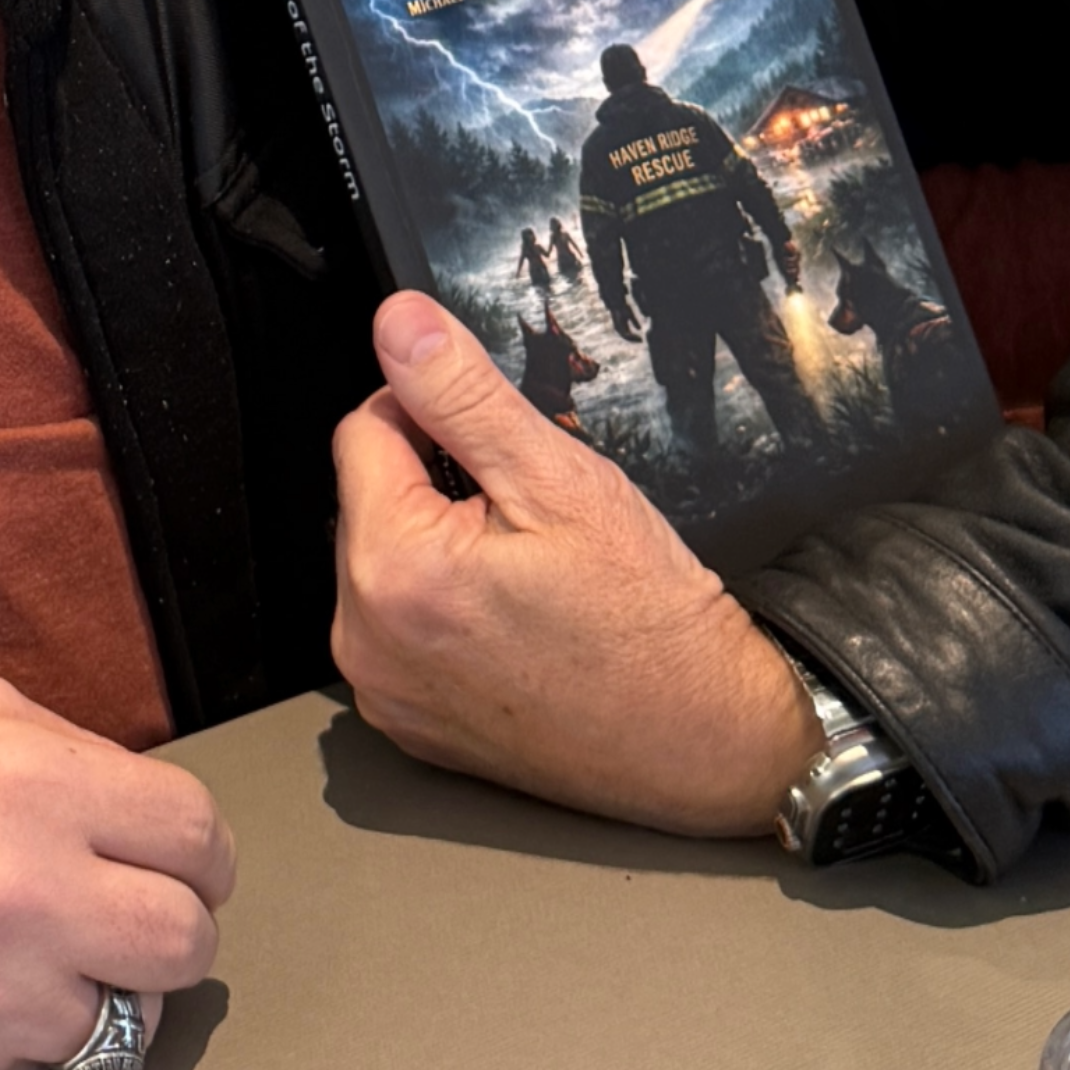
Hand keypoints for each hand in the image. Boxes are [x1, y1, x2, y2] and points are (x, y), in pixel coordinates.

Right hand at [0, 675, 231, 1069]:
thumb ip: (74, 750)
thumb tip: (149, 810)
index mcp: (37, 781)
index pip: (198, 836)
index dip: (199, 858)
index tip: (178, 870)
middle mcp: (27, 887)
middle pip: (190, 940)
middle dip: (169, 931)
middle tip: (124, 923)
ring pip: (135, 1017)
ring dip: (103, 992)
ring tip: (40, 960)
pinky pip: (55, 1064)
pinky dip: (32, 1037)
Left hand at [332, 296, 817, 837]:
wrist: (706, 743)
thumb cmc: (650, 624)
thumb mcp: (562, 480)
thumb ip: (464, 395)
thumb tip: (399, 325)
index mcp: (393, 571)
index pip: (363, 432)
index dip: (431, 416)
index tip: (495, 443)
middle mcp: (368, 643)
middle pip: (368, 503)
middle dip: (436, 489)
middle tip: (527, 519)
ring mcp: (386, 694)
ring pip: (384, 566)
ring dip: (438, 549)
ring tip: (528, 575)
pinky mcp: (409, 726)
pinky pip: (401, 632)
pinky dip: (444, 613)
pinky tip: (514, 622)